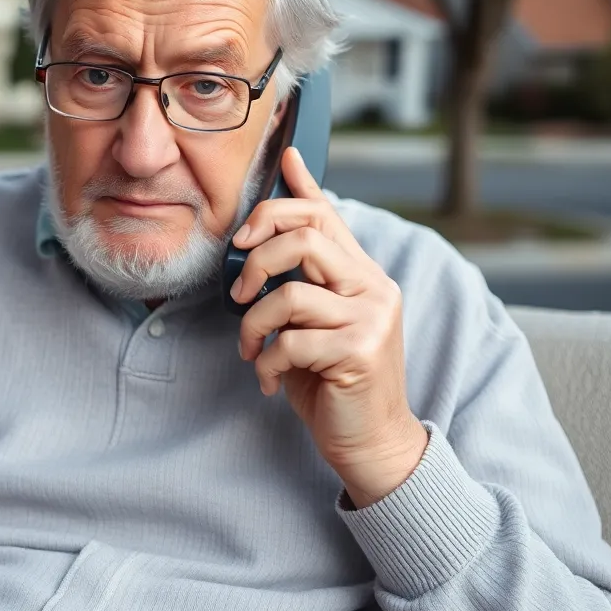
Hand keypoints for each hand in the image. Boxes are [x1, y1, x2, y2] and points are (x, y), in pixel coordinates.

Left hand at [230, 147, 427, 507]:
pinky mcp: (359, 351)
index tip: (279, 168)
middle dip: (254, 259)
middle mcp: (373, 286)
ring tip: (251, 349)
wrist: (370, 442)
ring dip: (252, 325)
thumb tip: (264, 242)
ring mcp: (370, 317)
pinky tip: (269, 380)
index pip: (327, 214)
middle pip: (305, 237)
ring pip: (287, 293)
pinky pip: (289, 341)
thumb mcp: (313, 323)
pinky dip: (266, 363)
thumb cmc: (332, 380)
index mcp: (361, 274)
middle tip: (237, 293)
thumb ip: (298, 280)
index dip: (295, 190)